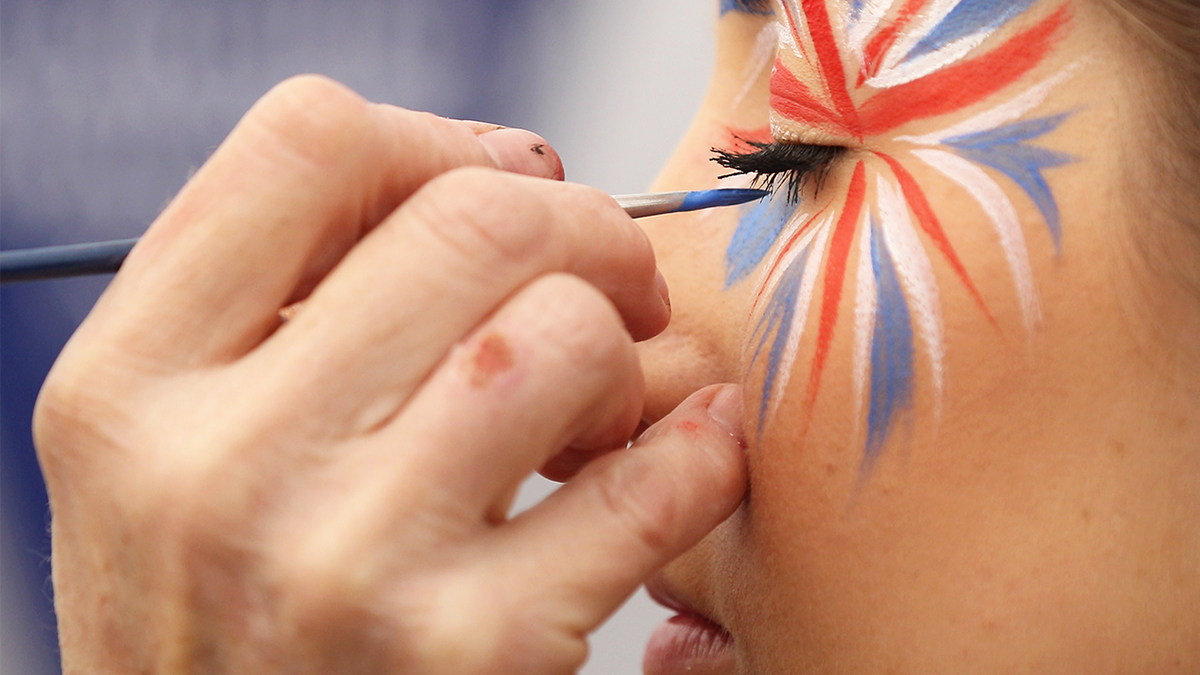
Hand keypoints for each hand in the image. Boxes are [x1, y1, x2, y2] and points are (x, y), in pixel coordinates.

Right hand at [33, 75, 746, 674]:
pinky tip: (691, 448)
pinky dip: (702, 446)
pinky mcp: (473, 655)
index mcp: (127, 387)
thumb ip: (285, 303)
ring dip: (624, 349)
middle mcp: (218, 468)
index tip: (500, 188)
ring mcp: (346, 566)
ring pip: (568, 333)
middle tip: (610, 281)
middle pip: (473, 222)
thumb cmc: (223, 617)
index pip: (307, 146)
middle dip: (582, 227)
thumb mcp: (173, 453)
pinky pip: (652, 485)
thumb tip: (504, 169)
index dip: (437, 142)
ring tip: (605, 405)